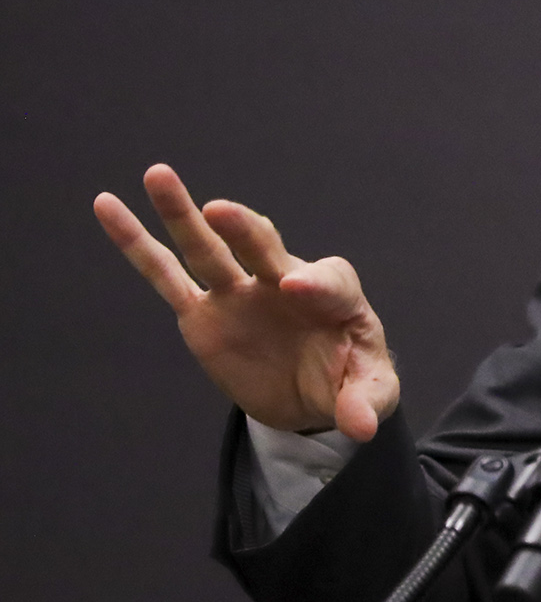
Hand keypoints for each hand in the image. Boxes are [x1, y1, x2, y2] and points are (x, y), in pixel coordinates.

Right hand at [94, 164, 398, 441]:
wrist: (312, 394)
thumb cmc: (348, 380)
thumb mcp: (371, 394)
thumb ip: (366, 402)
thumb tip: (360, 426)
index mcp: (336, 295)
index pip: (329, 280)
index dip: (316, 281)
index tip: (295, 286)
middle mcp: (284, 281)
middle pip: (265, 248)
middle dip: (246, 229)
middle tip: (221, 211)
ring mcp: (239, 294)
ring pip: (208, 249)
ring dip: (183, 214)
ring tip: (158, 175)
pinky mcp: (203, 313)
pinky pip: (165, 276)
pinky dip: (137, 244)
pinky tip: (109, 207)